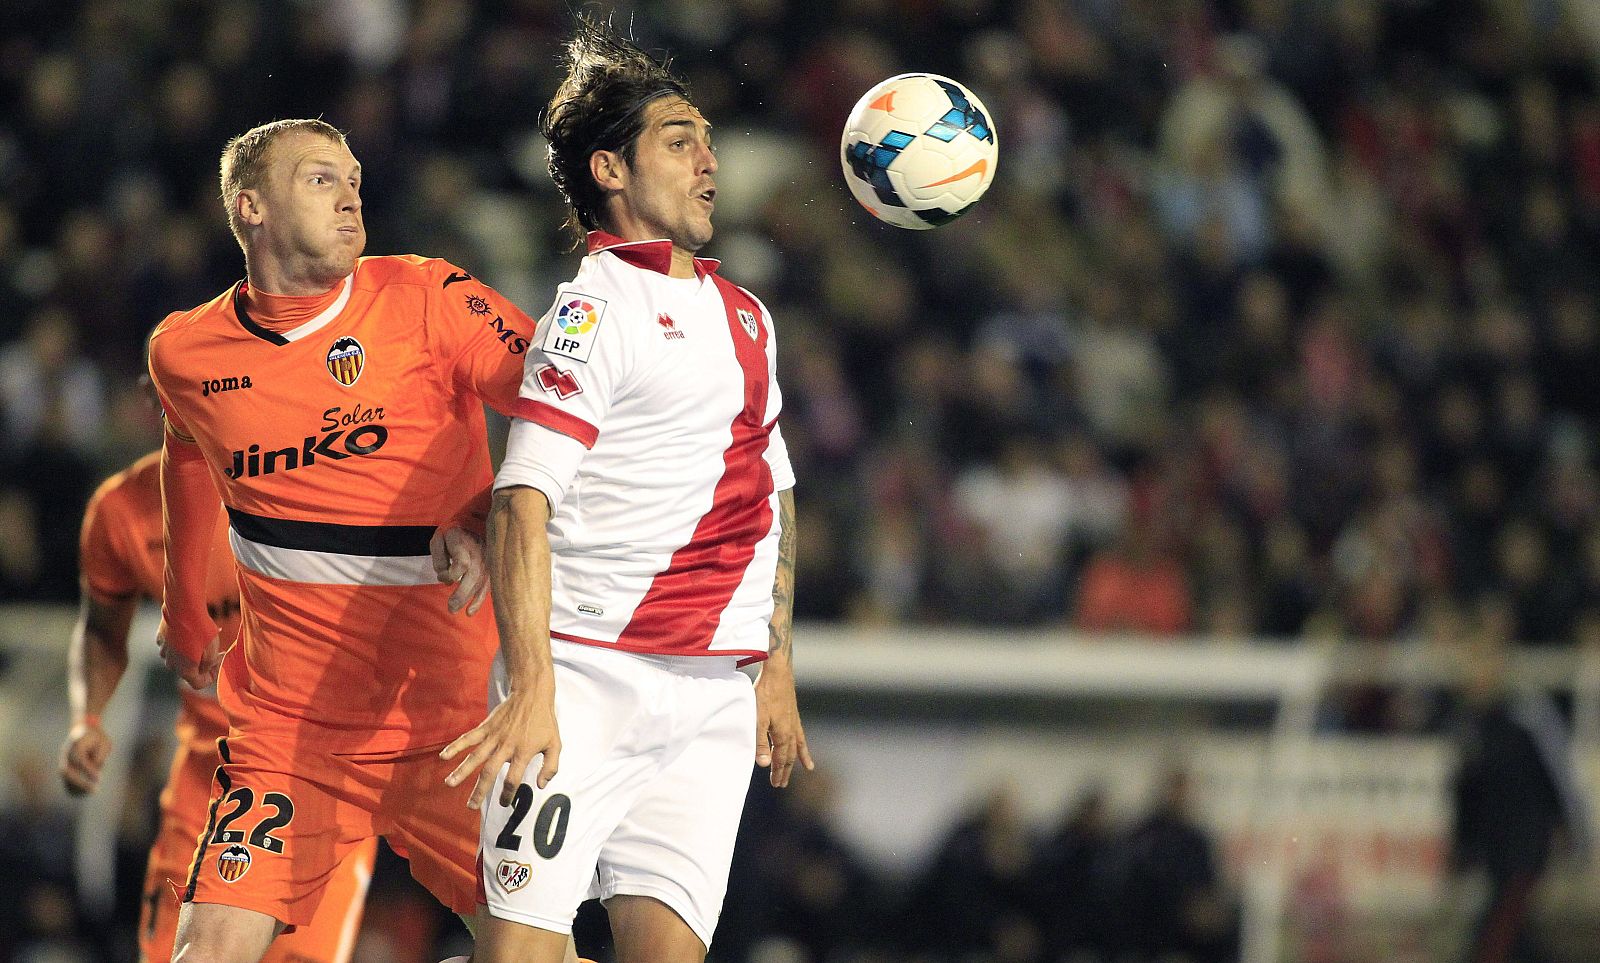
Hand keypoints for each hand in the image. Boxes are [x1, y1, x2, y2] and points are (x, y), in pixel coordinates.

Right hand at [59, 720, 111, 795]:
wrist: (84, 728)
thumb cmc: (97, 736)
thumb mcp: (104, 742)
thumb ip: (100, 755)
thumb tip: (95, 770)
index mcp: (77, 743)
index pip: (80, 760)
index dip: (88, 771)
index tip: (99, 779)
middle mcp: (67, 751)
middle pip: (67, 770)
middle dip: (79, 782)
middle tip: (94, 790)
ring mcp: (63, 758)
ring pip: (64, 775)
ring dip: (75, 786)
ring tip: (88, 793)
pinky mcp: (64, 764)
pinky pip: (65, 777)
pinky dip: (71, 786)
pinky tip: (82, 794)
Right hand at [158, 630, 222, 689]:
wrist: (183, 608)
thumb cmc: (200, 629)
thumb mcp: (212, 649)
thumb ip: (208, 665)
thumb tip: (202, 669)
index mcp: (184, 670)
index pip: (199, 684)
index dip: (211, 677)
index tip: (218, 663)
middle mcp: (171, 664)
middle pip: (189, 670)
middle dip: (202, 663)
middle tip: (215, 650)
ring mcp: (164, 651)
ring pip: (181, 657)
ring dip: (193, 652)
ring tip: (204, 638)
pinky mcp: (161, 639)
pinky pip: (173, 645)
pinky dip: (183, 642)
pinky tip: (191, 632)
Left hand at [431, 526, 489, 615]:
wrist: (476, 520)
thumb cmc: (453, 532)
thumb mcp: (439, 537)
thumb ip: (438, 558)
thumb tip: (444, 579)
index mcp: (463, 544)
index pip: (461, 564)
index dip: (451, 574)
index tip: (442, 576)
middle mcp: (478, 554)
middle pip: (473, 577)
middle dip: (461, 595)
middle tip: (450, 608)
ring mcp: (487, 561)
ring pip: (481, 583)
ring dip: (470, 600)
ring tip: (456, 611)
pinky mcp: (491, 568)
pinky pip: (488, 585)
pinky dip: (479, 600)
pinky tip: (470, 611)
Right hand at [440, 685, 560, 809]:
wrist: (531, 694)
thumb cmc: (544, 721)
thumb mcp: (556, 744)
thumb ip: (551, 767)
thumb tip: (541, 785)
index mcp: (523, 752)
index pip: (513, 779)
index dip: (508, 794)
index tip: (504, 803)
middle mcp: (506, 746)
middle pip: (490, 772)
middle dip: (480, 791)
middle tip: (471, 806)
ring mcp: (494, 736)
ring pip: (476, 757)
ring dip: (462, 771)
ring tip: (450, 784)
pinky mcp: (486, 727)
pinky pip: (469, 738)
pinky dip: (456, 746)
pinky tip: (444, 756)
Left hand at [754, 658, 813, 787]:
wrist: (778, 673)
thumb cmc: (765, 694)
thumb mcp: (758, 719)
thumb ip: (760, 742)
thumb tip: (764, 764)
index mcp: (782, 734)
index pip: (780, 759)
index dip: (778, 772)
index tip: (776, 784)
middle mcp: (791, 731)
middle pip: (789, 756)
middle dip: (785, 770)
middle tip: (782, 783)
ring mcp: (794, 723)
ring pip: (796, 747)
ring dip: (796, 760)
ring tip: (807, 769)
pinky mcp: (793, 715)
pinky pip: (800, 735)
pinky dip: (803, 745)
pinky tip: (804, 749)